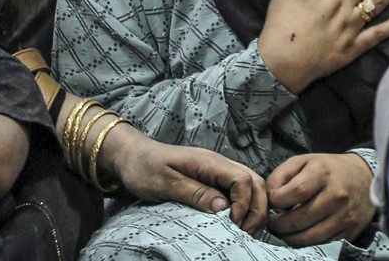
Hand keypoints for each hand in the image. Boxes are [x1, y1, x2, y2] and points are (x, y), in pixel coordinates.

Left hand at [107, 124, 268, 237]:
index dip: (244, 203)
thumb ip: (194, 193)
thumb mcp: (165, 183)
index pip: (242, 179)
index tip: (232, 223)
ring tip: (247, 232)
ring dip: (255, 209)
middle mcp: (219, 164)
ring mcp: (218, 171)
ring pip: (252, 186)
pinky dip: (247, 207)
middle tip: (245, 233)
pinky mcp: (215, 180)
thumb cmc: (144, 168)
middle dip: (256, 209)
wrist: (132, 156)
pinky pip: (240, 191)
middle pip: (255, 182)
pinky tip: (240, 224)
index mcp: (208, 162)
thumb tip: (223, 207)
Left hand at [266, 153, 376, 246]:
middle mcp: (336, 195)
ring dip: (289, 237)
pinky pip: (321, 244)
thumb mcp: (304, 161)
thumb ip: (282, 174)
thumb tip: (269, 194)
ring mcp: (344, 216)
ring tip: (283, 230)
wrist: (365, 178)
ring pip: (308, 237)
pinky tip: (300, 233)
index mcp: (323, 173)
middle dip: (278, 225)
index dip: (276, 201)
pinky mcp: (349, 232)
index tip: (272, 203)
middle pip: (299, 219)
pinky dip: (306, 242)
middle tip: (272, 222)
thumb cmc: (329, 169)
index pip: (295, 192)